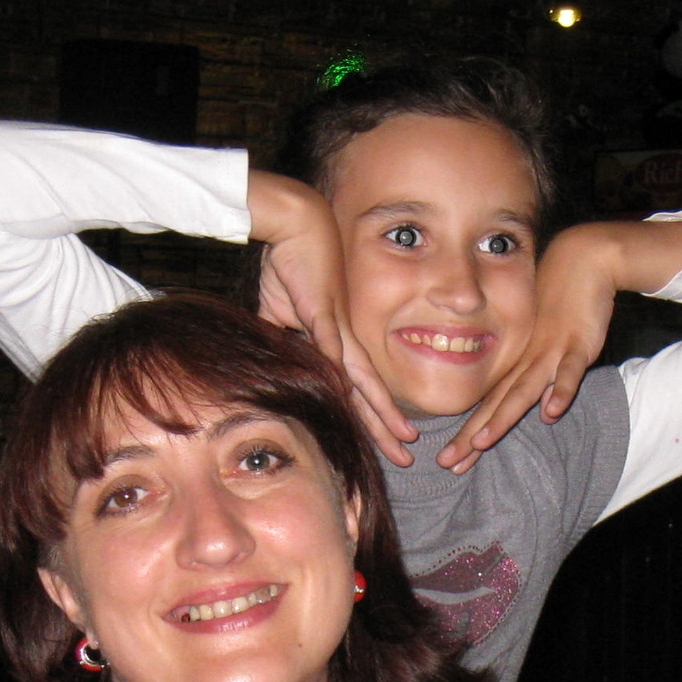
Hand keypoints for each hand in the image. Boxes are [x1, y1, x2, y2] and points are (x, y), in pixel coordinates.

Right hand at [248, 170, 417, 467]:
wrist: (296, 223)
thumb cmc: (291, 264)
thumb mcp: (282, 314)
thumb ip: (283, 339)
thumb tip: (273, 360)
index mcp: (338, 342)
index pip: (356, 390)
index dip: (369, 418)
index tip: (386, 442)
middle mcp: (345, 341)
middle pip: (368, 394)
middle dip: (386, 428)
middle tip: (407, 458)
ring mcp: (338, 328)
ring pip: (363, 381)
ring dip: (382, 413)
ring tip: (405, 441)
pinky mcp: (324, 313)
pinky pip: (333, 350)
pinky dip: (342, 377)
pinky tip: (354, 404)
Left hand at [438, 224, 618, 472]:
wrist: (582, 261)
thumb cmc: (558, 301)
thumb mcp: (542, 341)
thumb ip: (540, 375)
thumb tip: (541, 410)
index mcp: (517, 363)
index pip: (487, 405)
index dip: (468, 435)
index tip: (449, 460)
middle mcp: (526, 361)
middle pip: (496, 405)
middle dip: (472, 437)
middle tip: (448, 463)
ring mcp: (550, 353)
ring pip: (523, 390)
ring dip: (503, 416)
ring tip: (483, 442)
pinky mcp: (577, 345)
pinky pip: (568, 372)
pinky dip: (559, 390)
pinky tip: (551, 411)